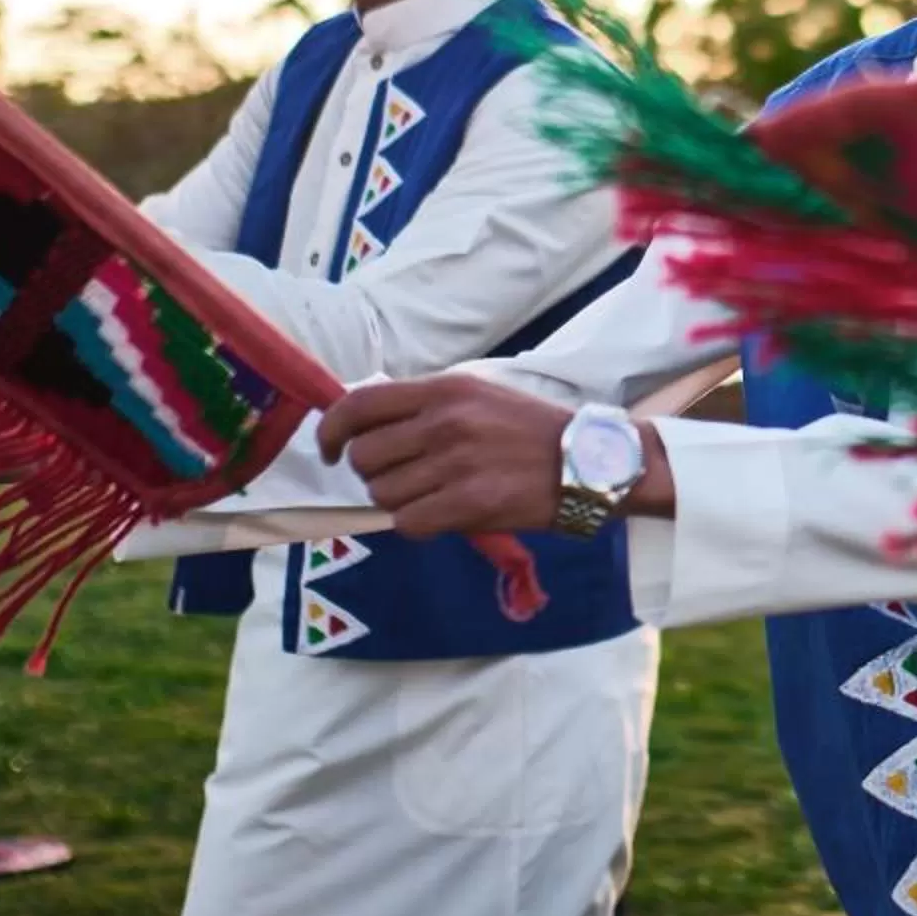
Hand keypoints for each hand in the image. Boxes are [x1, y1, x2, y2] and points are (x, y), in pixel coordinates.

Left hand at [321, 375, 674, 537]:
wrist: (587, 463)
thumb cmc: (529, 430)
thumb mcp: (477, 396)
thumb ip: (425, 407)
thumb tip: (365, 428)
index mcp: (444, 390)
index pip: (358, 406)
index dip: (330, 432)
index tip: (329, 452)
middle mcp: (444, 422)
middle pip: (364, 457)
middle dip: (372, 474)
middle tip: (399, 479)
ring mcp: (456, 464)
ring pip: (384, 494)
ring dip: (398, 502)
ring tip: (430, 497)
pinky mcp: (470, 504)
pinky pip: (410, 523)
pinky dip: (417, 525)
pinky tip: (441, 516)